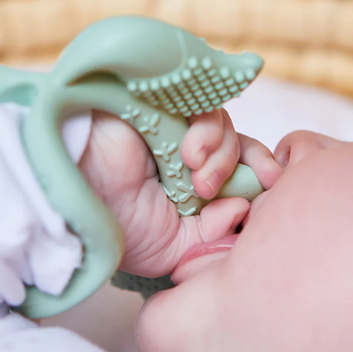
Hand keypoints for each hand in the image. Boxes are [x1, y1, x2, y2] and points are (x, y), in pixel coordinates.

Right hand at [78, 109, 281, 277]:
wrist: (77, 198)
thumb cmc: (119, 227)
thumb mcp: (175, 248)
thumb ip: (213, 233)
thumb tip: (242, 209)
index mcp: (191, 186)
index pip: (240, 173)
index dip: (261, 177)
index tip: (275, 189)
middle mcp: (186, 155)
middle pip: (241, 145)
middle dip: (258, 162)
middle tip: (258, 182)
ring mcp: (175, 127)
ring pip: (226, 127)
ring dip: (223, 156)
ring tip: (200, 182)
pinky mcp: (164, 103)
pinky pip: (205, 107)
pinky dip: (209, 132)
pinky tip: (189, 155)